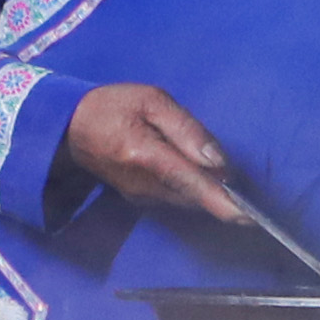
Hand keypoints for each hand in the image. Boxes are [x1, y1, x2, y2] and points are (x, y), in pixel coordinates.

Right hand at [67, 82, 243, 220]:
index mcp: (147, 156)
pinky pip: (177, 198)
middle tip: (241, 180)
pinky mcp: (140, 200)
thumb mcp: (152, 100)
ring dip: (208, 191)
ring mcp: (141, 197)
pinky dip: (193, 190)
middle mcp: (145, 185)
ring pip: (189, 200)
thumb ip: (187, 129)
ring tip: (220, 174)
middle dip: (222, 193)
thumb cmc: (112, 106)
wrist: (68, 129)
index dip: (224, 203)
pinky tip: (197, 174)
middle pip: (196, 197)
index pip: (193, 184)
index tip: (251, 218)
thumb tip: (218, 161)